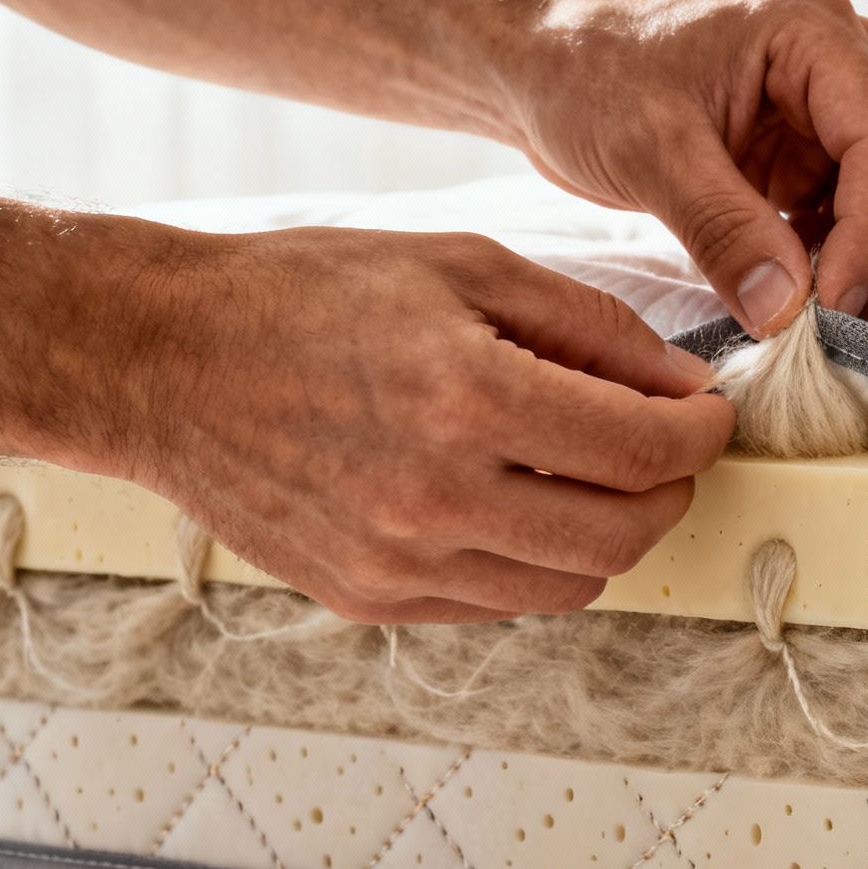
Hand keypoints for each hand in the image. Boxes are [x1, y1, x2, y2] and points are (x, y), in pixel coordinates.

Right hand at [62, 218, 733, 622]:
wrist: (160, 359)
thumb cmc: (309, 292)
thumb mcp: (462, 264)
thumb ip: (589, 327)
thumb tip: (683, 385)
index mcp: (464, 397)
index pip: (640, 450)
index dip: (700, 434)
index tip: (707, 413)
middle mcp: (435, 496)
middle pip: (622, 534)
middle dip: (670, 490)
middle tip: (667, 448)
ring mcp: (397, 562)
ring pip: (571, 584)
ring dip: (611, 532)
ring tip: (597, 474)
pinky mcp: (368, 599)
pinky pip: (501, 604)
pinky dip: (539, 561)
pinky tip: (524, 503)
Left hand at [501, 0, 867, 335]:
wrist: (549, 67)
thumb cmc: (588, 76)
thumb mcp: (649, 152)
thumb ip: (722, 230)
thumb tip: (788, 311)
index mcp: (814, 33)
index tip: (831, 311)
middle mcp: (846, 61)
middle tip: (833, 331)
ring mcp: (836, 108)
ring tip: (811, 316)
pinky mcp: (816, 151)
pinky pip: (861, 218)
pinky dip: (840, 264)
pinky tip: (795, 293)